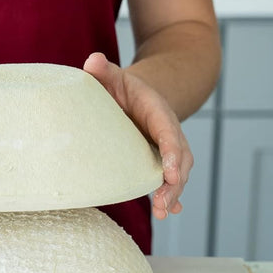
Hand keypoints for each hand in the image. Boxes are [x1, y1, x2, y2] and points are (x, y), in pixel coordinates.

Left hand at [83, 52, 191, 219]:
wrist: (134, 93)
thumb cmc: (119, 87)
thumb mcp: (112, 76)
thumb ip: (103, 70)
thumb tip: (92, 61)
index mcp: (158, 111)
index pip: (169, 132)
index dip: (171, 152)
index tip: (169, 173)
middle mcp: (167, 131)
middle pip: (179, 158)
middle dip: (174, 181)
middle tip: (162, 203)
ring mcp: (165, 147)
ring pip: (176, 172)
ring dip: (172, 193)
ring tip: (162, 212)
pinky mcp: (158, 159)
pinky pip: (168, 178)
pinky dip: (170, 195)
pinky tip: (168, 212)